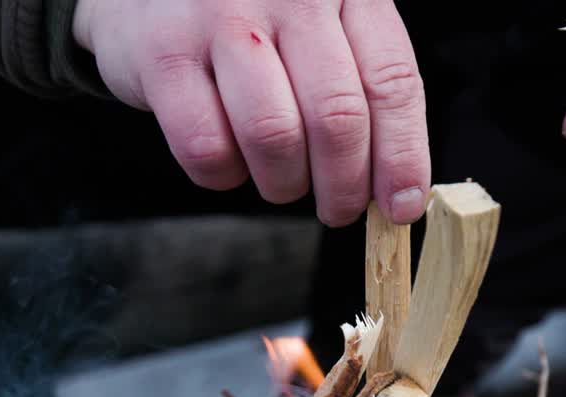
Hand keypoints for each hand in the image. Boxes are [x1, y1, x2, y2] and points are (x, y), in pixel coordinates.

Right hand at [73, 0, 430, 226]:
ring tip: (281, 180)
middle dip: (343, 186)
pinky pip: (207, 147)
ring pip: (274, 136)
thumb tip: (397, 190)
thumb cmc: (254, 18)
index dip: (402, 157)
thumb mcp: (324, 29)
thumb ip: (362, 90)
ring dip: (284, 183)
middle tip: (336, 209)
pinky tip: (229, 157)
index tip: (399, 206)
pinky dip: (225, 174)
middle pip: (337, 117)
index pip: (392, 82)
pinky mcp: (163, 53)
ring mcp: (221, 18)